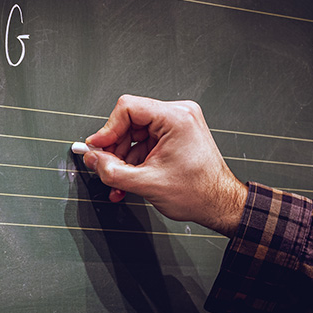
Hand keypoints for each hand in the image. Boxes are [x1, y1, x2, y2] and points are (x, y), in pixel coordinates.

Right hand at [82, 95, 247, 237]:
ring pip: (135, 135)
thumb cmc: (199, 193)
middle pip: (130, 122)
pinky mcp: (176, 136)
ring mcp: (179, 125)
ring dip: (123, 159)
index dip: (107, 129)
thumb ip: (112, 171)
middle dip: (115, 149)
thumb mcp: (146, 183)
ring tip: (119, 182)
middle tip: (105, 168)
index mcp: (175, 118)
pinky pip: (146, 142)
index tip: (96, 147)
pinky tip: (129, 180)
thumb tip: (91, 159)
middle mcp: (179, 115)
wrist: (221, 205)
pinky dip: (135, 160)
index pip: (127, 108)